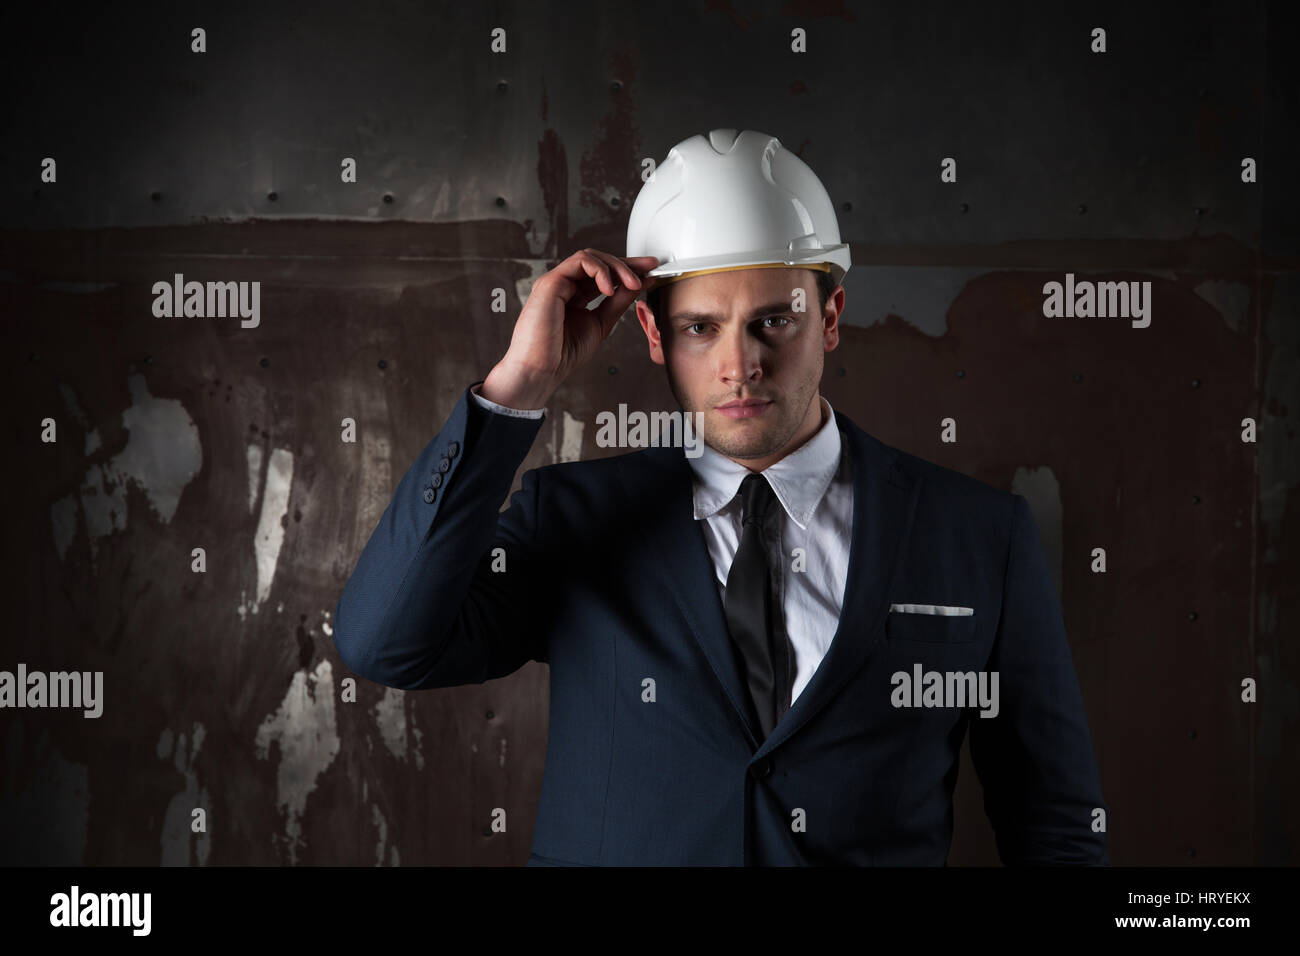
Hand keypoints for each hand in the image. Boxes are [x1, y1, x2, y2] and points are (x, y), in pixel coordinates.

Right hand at [481, 249, 659, 408]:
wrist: (542, 369)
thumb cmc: (563, 354)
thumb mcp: (601, 323)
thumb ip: (618, 302)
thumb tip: (638, 285)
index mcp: (574, 296)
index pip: (603, 275)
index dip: (627, 269)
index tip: (650, 270)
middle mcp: (564, 286)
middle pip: (598, 261)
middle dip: (627, 263)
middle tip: (648, 271)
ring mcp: (556, 282)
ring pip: (590, 257)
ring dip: (616, 267)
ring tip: (632, 283)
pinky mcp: (550, 282)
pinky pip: (579, 262)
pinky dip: (600, 270)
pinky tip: (609, 288)